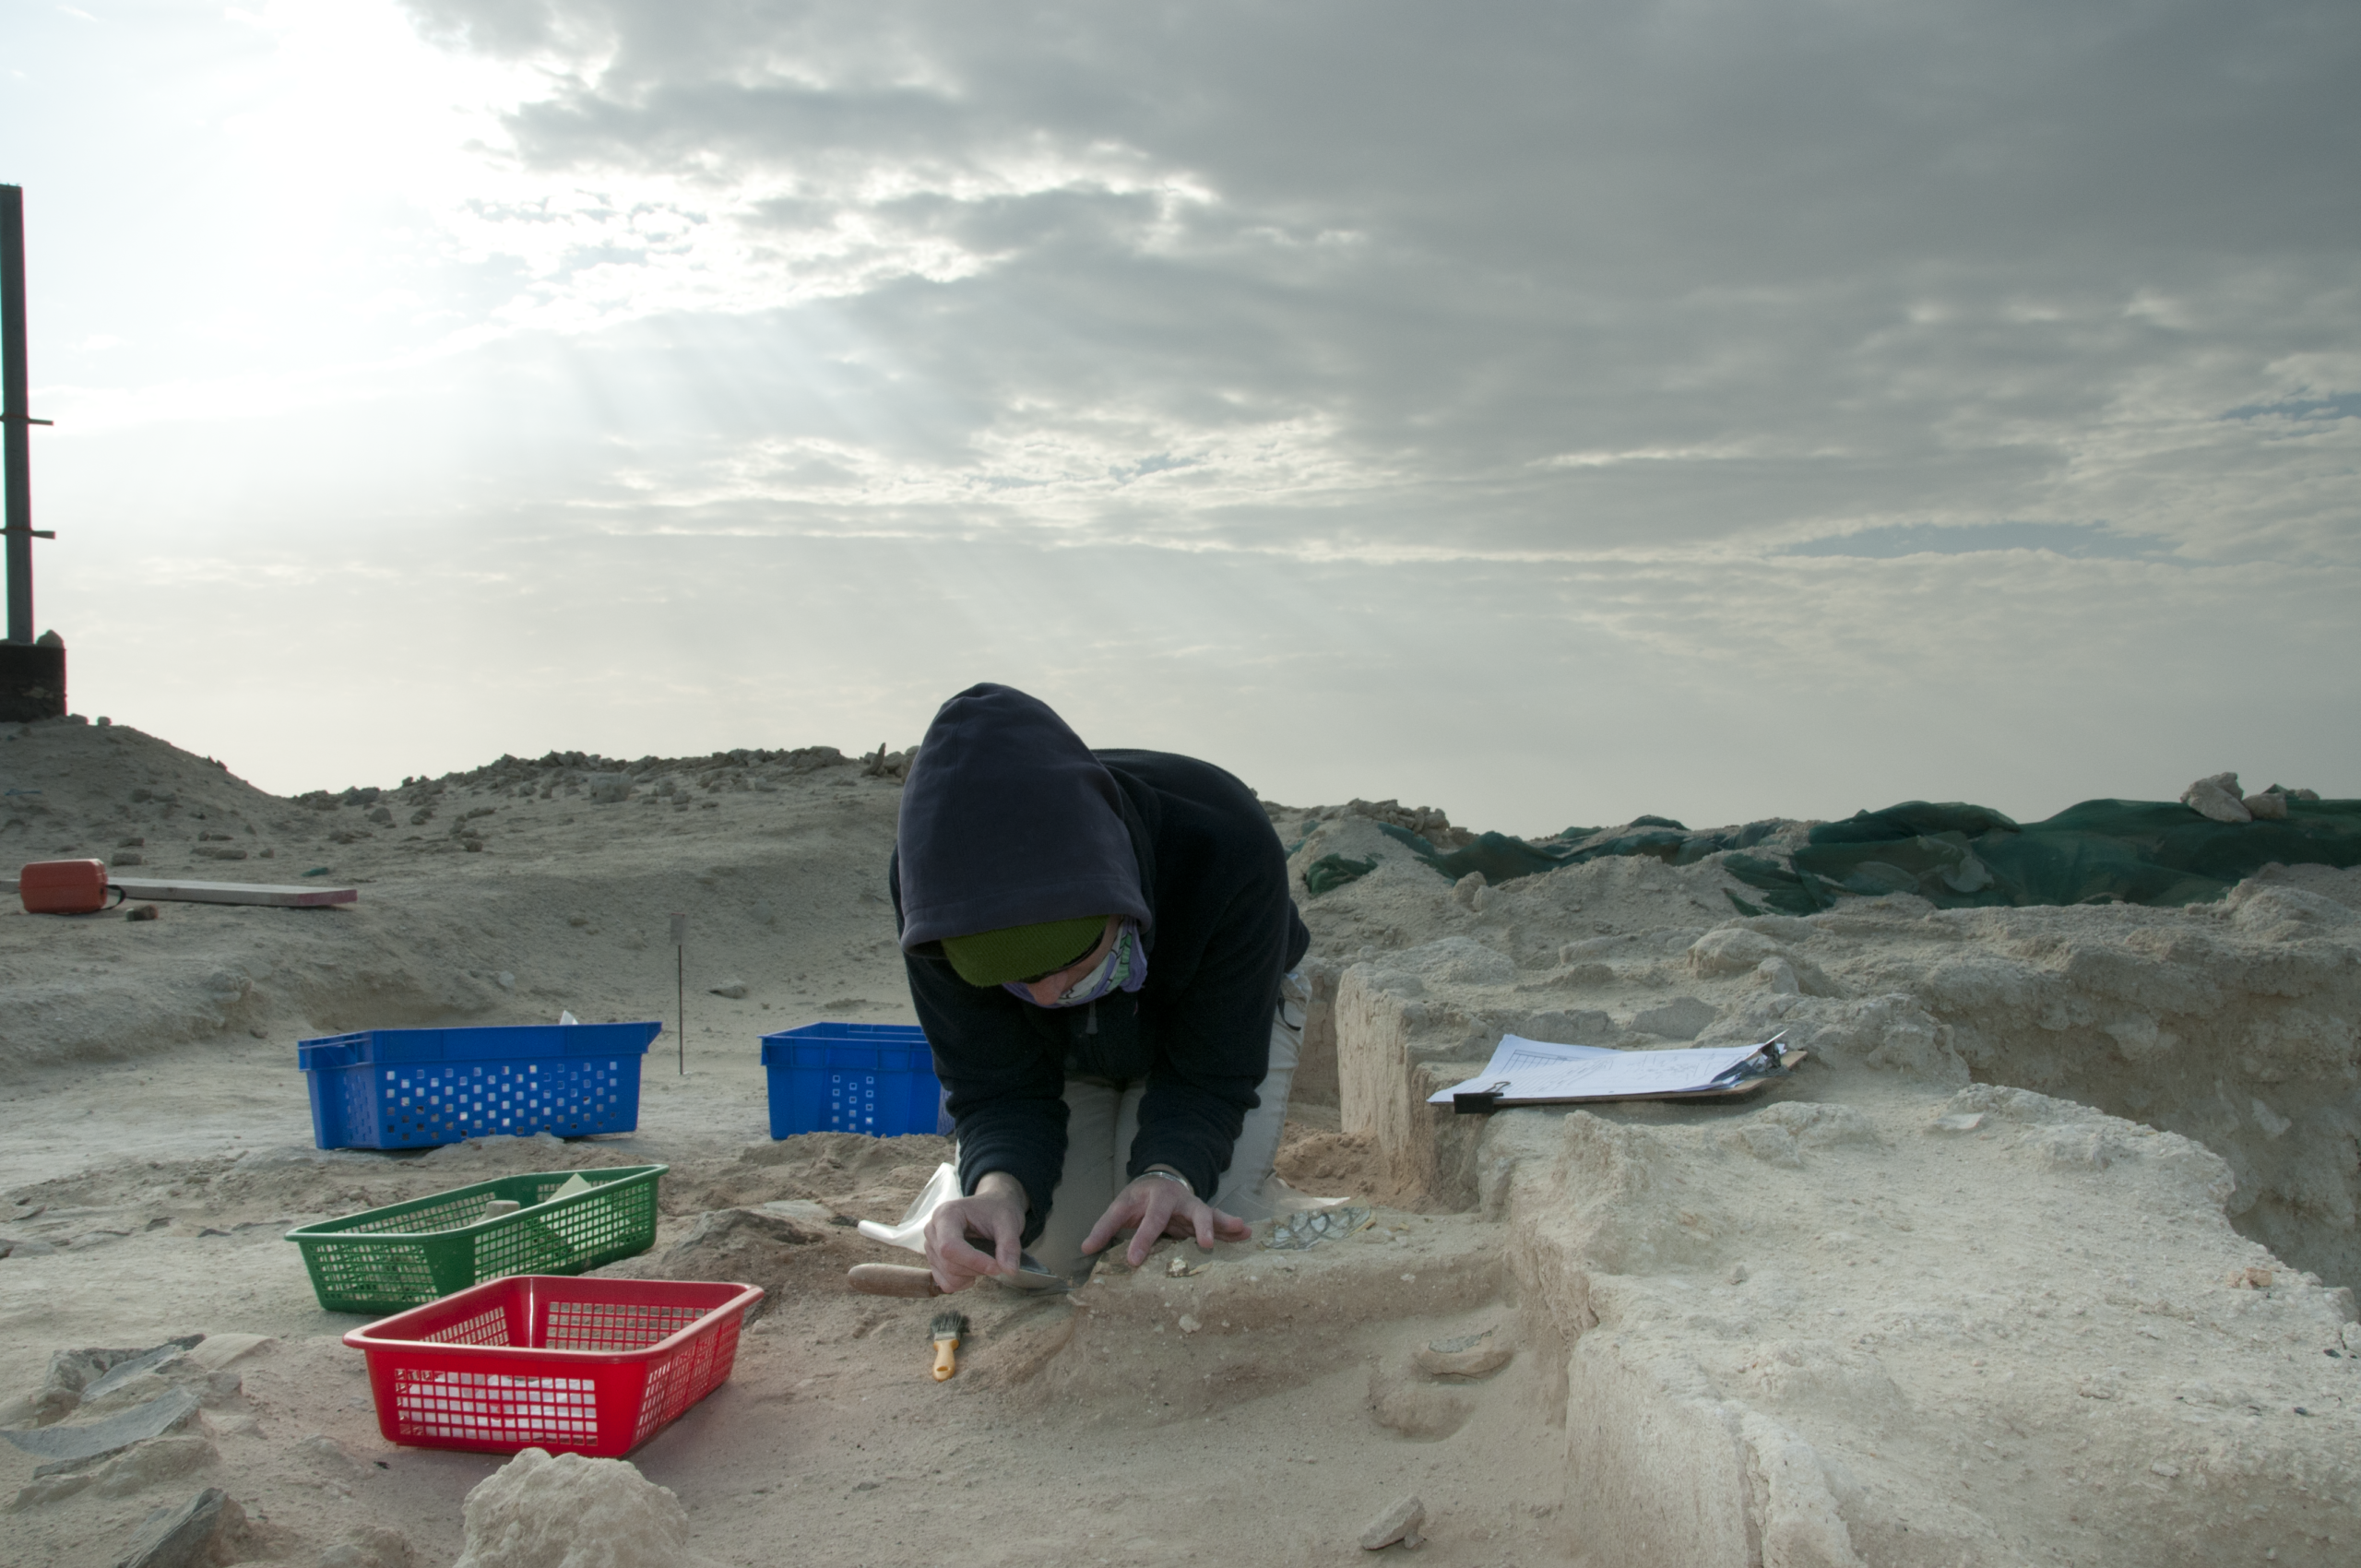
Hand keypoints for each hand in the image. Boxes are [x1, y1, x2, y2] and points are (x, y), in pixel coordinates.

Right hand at [922, 1171, 1026, 1293]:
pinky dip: (964, 1282)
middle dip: (977, 1269)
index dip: (974, 1261)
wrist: (992, 1207)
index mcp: (946, 1214)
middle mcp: (932, 1230)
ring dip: (972, 1276)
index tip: (998, 1268)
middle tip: (997, 1261)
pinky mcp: (934, 1261)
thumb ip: (1009, 1245)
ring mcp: (930, 1246)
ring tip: (985, 1260)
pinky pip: (946, 1284)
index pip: (950, 1247)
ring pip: (949, 1277)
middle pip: (949, 1264)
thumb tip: (1010, 1271)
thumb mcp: (1009, 1222)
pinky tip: (974, 1269)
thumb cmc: (998, 1211)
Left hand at [1080, 1170, 1250, 1267]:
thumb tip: (1085, 1248)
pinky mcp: (1204, 1219)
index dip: (1141, 1240)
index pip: (1149, 1221)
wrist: (1160, 1181)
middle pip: (1193, 1210)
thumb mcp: (1120, 1208)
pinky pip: (1221, 1224)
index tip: (1133, 1261)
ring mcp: (1195, 1209)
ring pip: (1213, 1215)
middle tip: (1204, 1244)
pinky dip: (1234, 1230)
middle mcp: (1180, 1201)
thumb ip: (1105, 1227)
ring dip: (1226, 1223)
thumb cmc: (1138, 1199)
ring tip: (1242, 1229)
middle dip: (1200, 1226)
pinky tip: (1248, 1235)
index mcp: (1156, 1199)